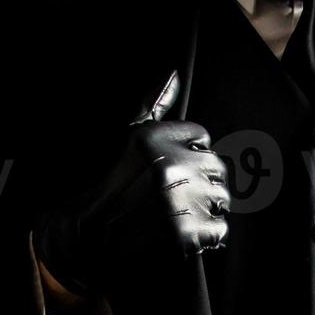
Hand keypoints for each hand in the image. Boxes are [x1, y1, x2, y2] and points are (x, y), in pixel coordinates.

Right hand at [34, 70, 230, 291]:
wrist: (92, 243)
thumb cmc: (113, 188)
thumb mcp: (129, 141)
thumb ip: (153, 106)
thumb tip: (174, 72)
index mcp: (151, 140)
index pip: (201, 136)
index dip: (190, 155)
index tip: (172, 171)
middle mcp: (166, 166)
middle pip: (217, 166)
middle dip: (202, 183)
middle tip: (177, 199)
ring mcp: (176, 201)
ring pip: (222, 197)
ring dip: (206, 209)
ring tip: (179, 216)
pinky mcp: (185, 234)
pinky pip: (220, 228)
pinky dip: (207, 236)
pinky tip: (184, 236)